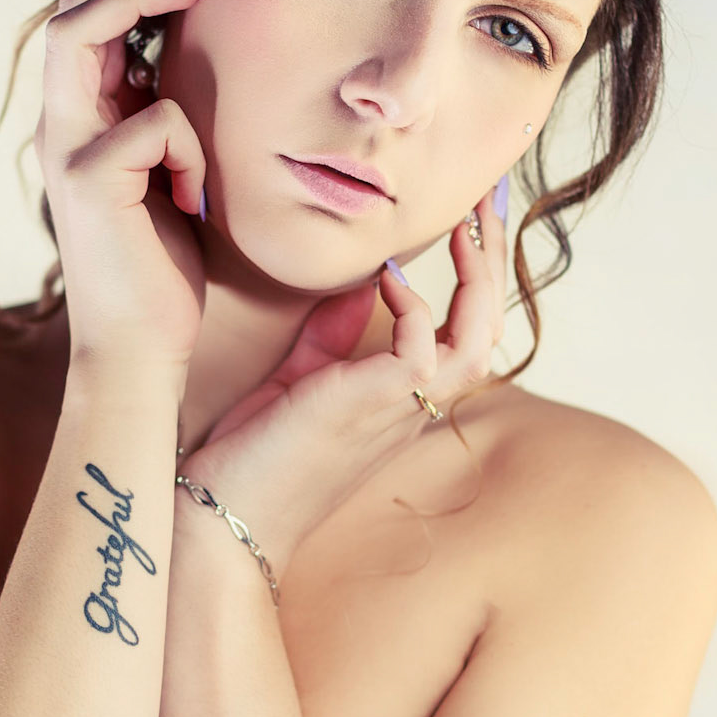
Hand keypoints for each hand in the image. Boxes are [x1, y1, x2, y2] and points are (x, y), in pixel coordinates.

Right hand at [33, 0, 210, 374]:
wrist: (141, 351)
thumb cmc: (163, 270)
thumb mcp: (173, 177)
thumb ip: (166, 121)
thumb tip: (188, 64)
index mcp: (84, 120)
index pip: (94, 17)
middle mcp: (62, 125)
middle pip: (78, 5)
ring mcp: (67, 150)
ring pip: (84, 34)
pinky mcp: (87, 183)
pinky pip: (153, 123)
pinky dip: (189, 149)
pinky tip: (196, 197)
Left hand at [175, 192, 509, 569]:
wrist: (223, 517)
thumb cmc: (256, 457)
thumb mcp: (299, 380)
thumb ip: (332, 335)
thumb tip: (359, 284)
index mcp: (402, 399)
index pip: (467, 332)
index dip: (478, 275)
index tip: (472, 218)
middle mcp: (413, 406)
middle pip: (487, 328)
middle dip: (493, 260)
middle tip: (488, 199)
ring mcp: (397, 410)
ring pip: (477, 342)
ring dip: (478, 278)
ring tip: (466, 225)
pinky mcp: (369, 407)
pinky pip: (421, 350)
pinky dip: (413, 305)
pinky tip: (387, 276)